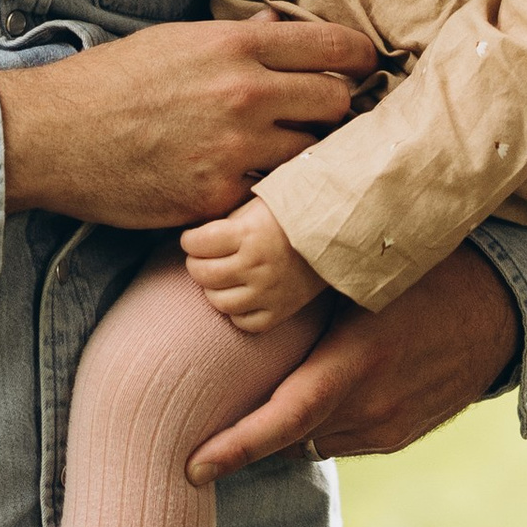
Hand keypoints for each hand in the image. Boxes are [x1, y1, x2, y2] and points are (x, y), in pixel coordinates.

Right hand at [0, 14, 373, 232]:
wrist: (54, 135)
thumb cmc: (112, 82)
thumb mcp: (177, 41)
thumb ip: (237, 38)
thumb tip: (280, 26)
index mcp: (237, 46)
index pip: (334, 46)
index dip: (360, 58)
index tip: (365, 68)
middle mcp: (245, 93)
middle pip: (337, 103)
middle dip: (337, 111)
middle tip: (321, 119)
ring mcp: (234, 148)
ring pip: (311, 156)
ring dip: (305, 158)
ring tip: (287, 157)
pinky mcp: (217, 197)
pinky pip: (266, 196)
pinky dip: (263, 194)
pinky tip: (248, 187)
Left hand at [183, 198, 324, 333]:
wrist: (336, 233)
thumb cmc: (291, 213)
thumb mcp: (256, 204)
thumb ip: (227, 221)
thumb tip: (196, 237)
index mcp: (250, 234)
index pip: (197, 243)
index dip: (189, 240)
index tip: (193, 238)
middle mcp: (257, 266)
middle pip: (202, 274)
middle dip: (196, 263)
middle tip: (203, 257)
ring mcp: (269, 292)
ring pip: (218, 302)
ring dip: (213, 288)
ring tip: (221, 276)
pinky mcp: (281, 311)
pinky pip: (244, 322)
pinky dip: (237, 311)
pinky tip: (241, 294)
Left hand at [185, 241, 520, 481]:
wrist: (499, 310)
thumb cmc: (423, 273)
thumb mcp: (366, 276)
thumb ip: (310, 294)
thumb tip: (238, 286)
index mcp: (359, 361)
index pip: (284, 418)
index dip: (235, 447)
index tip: (190, 466)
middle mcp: (372, 406)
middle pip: (287, 436)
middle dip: (246, 434)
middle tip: (199, 422)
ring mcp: (387, 428)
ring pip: (309, 441)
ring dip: (284, 425)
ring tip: (263, 389)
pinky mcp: (398, 437)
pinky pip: (338, 440)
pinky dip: (317, 424)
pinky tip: (313, 390)